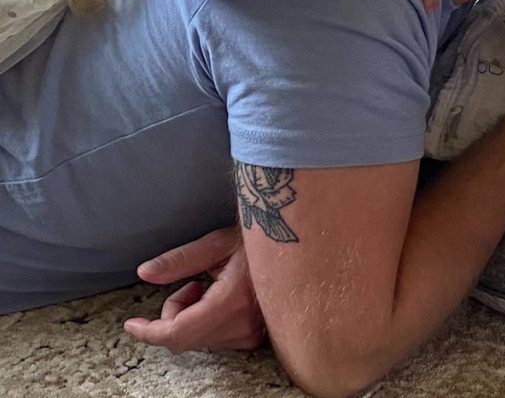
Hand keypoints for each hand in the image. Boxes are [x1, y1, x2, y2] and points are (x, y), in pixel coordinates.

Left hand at [123, 226, 265, 352]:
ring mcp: (251, 334)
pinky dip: (204, 324)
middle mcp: (243, 324)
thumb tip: (144, 272)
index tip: (132, 323)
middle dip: (173, 314)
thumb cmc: (257, 240)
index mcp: (231, 300)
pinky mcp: (256, 337)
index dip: (149, 331)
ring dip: (190, 318)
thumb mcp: (217, 242)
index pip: (178, 332)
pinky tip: (219, 301)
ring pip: (197, 341)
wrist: (294, 248)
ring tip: (209, 288)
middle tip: (191, 283)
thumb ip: (180, 260)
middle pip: (184, 339)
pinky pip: (214, 341)